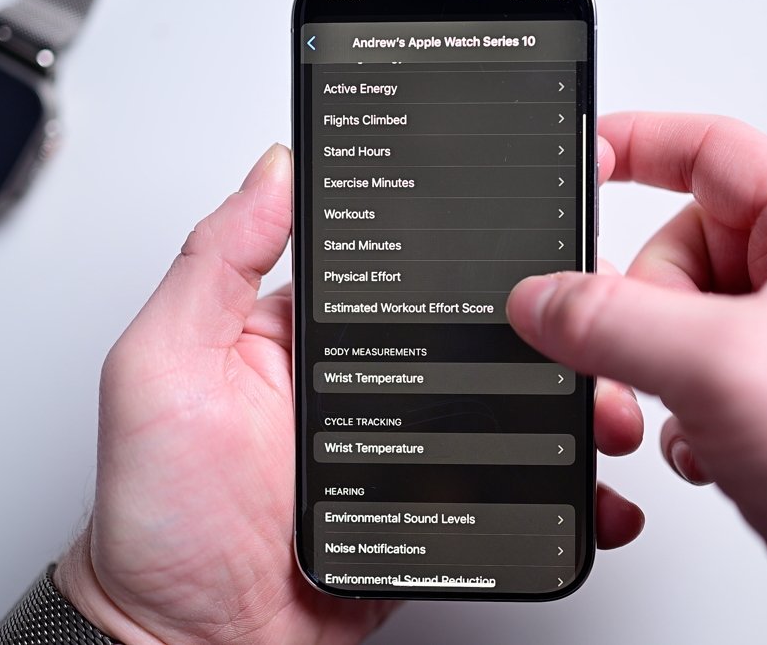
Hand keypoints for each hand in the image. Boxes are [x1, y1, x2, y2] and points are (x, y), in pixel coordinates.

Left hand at [54, 143, 646, 644]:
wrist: (194, 641)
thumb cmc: (160, 514)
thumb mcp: (161, 365)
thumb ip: (215, 262)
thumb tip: (276, 169)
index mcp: (307, 331)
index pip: (405, 263)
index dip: (471, 246)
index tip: (534, 236)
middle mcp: (363, 379)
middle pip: (476, 332)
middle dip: (548, 329)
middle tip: (591, 335)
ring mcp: (404, 445)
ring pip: (508, 406)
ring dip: (568, 404)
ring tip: (606, 410)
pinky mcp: (431, 506)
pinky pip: (507, 484)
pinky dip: (557, 487)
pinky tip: (588, 484)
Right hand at [506, 113, 766, 643]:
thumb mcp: (725, 367)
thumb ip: (613, 319)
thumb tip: (542, 298)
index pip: (713, 150)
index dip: (640, 144)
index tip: (580, 161)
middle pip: (677, 254)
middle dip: (640, 310)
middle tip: (650, 354)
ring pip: (674, 330)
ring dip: (653, 375)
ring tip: (683, 414)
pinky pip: (690, 389)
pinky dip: (679, 422)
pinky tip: (708, 452)